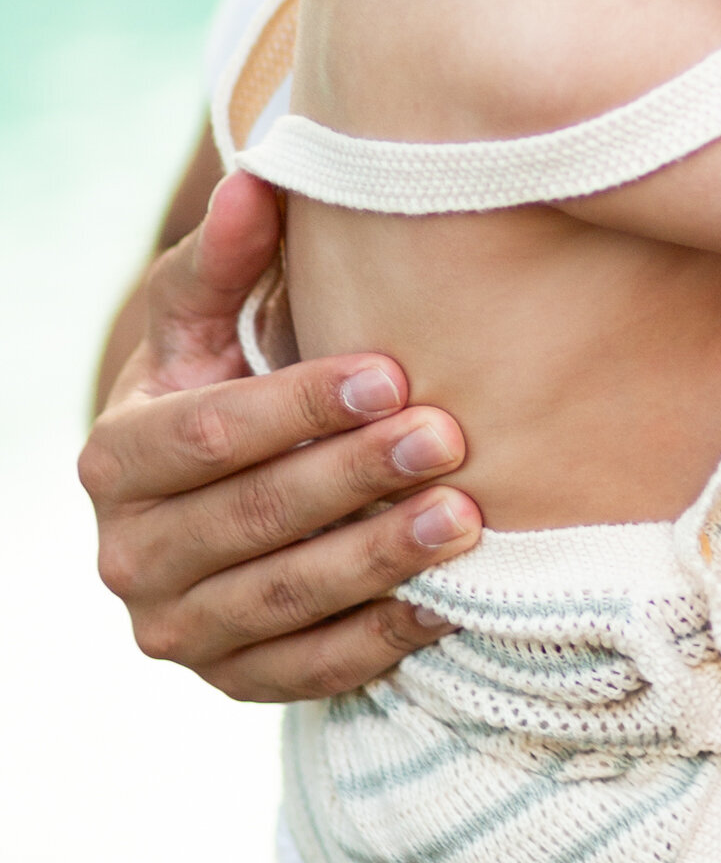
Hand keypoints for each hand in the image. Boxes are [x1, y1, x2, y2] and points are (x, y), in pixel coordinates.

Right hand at [81, 171, 480, 703]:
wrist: (216, 495)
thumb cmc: (222, 385)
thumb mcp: (206, 324)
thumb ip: (225, 259)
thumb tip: (257, 181)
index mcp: (115, 457)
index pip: (207, 434)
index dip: (298, 405)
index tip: (390, 373)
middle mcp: (129, 555)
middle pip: (251, 516)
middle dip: (352, 476)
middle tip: (446, 437)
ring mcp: (177, 630)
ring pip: (283, 598)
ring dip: (377, 558)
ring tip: (463, 516)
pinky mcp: (234, 681)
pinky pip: (311, 671)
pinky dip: (380, 637)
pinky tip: (451, 601)